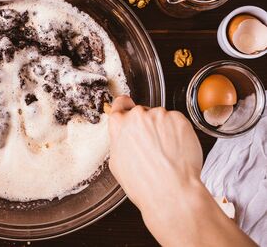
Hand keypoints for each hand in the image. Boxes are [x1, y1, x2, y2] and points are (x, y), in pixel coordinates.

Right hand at [108, 96, 202, 211]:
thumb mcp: (117, 163)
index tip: (129, 109)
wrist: (170, 191)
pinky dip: (178, 132)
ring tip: (166, 152)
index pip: (120, 103)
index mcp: (119, 125)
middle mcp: (138, 116)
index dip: (125, 108)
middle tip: (152, 145)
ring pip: (161, 118)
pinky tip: (176, 150)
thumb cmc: (144, 183)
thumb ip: (119, 141)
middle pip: (143, 113)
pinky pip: (177, 122)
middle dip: (147, 125)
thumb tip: (124, 137)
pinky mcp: (179, 119)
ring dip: (164, 129)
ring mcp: (159, 115)